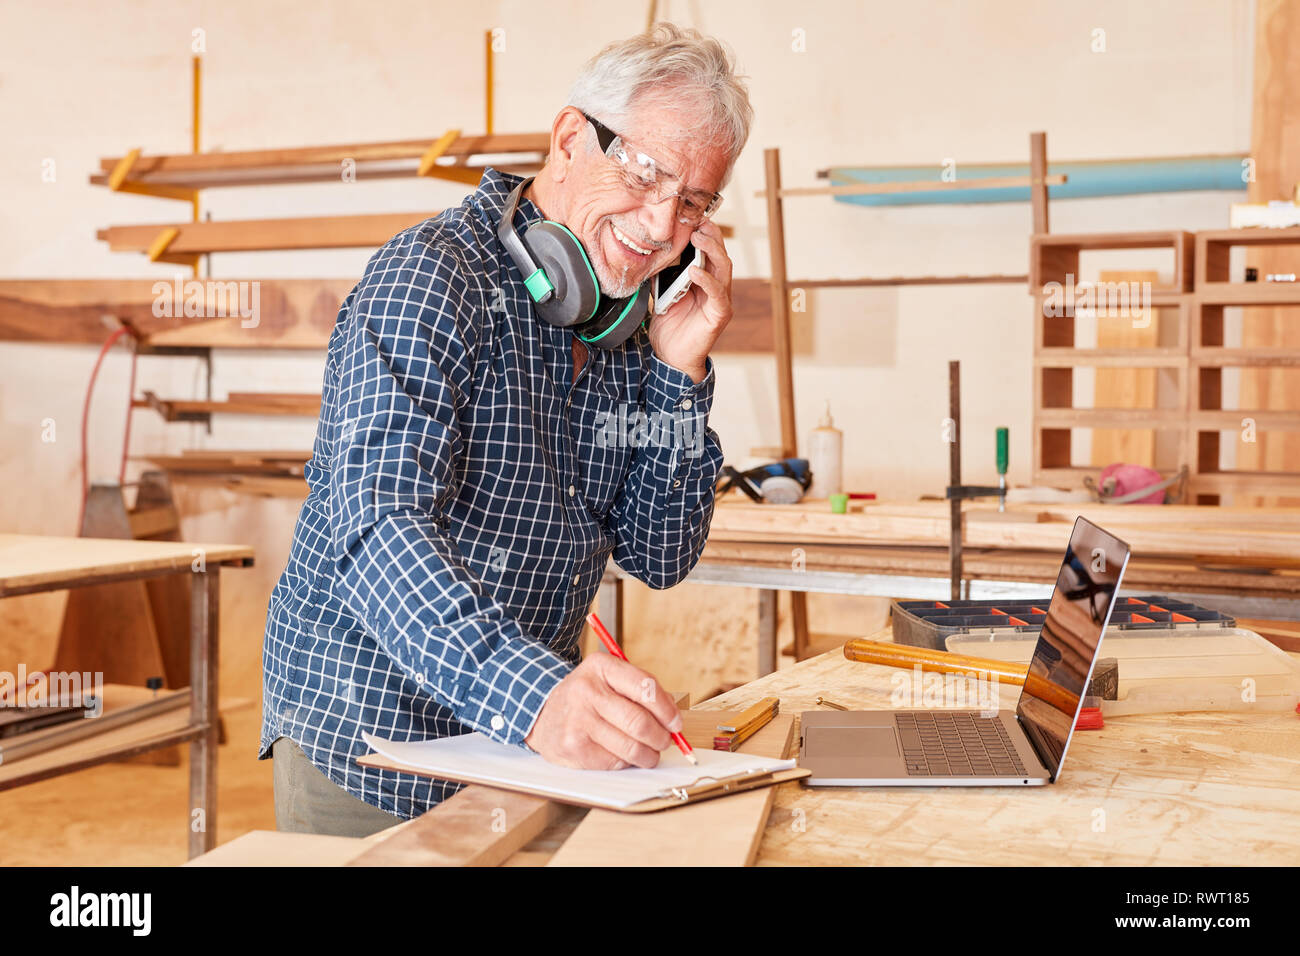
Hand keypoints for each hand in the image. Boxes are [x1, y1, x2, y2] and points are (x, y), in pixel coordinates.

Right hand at [524, 654, 683, 769]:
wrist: (542, 713)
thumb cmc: (585, 697)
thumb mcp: (608, 679)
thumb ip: (640, 692)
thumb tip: (673, 720)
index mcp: (601, 667)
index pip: (645, 688)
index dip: (667, 710)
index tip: (676, 723)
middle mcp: (587, 691)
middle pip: (639, 722)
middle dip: (661, 737)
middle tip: (665, 741)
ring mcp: (578, 720)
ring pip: (630, 747)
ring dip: (648, 755)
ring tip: (649, 753)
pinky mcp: (573, 747)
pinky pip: (615, 761)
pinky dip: (626, 762)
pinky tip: (623, 755)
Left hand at [647, 219, 732, 383]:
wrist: (670, 357)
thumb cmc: (669, 325)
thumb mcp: (662, 292)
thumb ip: (663, 273)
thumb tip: (652, 251)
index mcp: (704, 279)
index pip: (709, 250)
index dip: (703, 232)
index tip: (690, 216)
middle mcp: (716, 287)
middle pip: (720, 254)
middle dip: (711, 235)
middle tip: (697, 221)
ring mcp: (720, 300)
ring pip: (724, 268)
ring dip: (712, 250)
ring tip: (698, 237)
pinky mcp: (719, 315)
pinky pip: (717, 293)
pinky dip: (707, 280)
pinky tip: (695, 271)